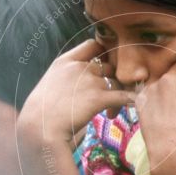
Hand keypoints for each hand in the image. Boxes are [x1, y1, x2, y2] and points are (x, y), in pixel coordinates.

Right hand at [17, 39, 135, 144]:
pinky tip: (136, 105)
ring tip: (113, 111)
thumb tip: (79, 88)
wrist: (39, 129)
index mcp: (64, 62)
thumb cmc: (41, 115)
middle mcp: (79, 67)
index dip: (103, 54)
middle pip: (109, 65)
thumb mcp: (50, 89)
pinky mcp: (98, 98)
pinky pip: (124, 95)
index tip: (106, 68)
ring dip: (120, 94)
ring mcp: (89, 81)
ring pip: (118, 81)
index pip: (93, 45)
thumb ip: (66, 81)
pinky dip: (132, 100)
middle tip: (112, 95)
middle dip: (113, 79)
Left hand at [135, 46, 175, 174]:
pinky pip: (148, 94)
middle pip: (175, 67)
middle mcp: (169, 79)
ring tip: (173, 106)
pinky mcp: (140, 100)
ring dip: (167, 88)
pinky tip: (160, 113)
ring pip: (161, 81)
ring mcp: (153, 89)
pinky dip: (154, 100)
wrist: (172, 152)